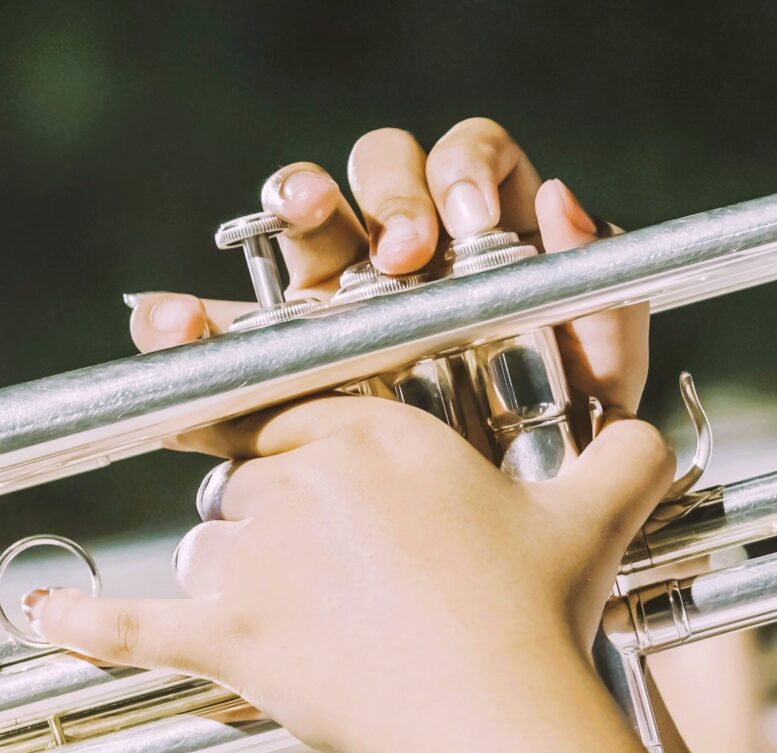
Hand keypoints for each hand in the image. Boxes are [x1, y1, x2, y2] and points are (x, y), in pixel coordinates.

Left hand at [29, 396, 672, 752]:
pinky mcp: (231, 637)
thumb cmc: (542, 615)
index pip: (302, 416)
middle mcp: (301, 479)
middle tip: (346, 588)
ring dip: (239, 583)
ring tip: (311, 631)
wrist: (501, 714)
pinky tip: (46, 615)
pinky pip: (141, 625)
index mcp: (373, 432)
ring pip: (214, 549)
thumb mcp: (595, 516)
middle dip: (283, 529)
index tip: (299, 469)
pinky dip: (90, 624)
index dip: (307, 455)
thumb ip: (623, 458)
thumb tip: (653, 442)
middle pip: (252, 485)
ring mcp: (258, 557)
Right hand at [126, 119, 646, 424]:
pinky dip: (183, 323)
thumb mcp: (600, 388)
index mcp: (482, 243)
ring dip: (287, 210)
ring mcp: (331, 309)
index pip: (462, 161)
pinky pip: (216, 334)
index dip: (461, 171)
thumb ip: (603, 296)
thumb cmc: (555, 463)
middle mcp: (398, 260)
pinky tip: (173, 324)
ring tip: (296, 222)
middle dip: (383, 195)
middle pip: (375, 178)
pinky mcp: (271, 372)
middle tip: (401, 253)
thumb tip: (561, 201)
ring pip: (292, 234)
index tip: (470, 221)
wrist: (491, 567)